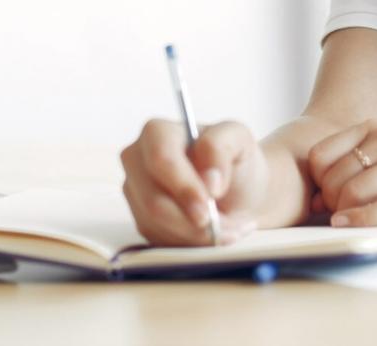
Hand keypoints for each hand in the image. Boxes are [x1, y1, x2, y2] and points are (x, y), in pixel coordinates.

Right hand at [119, 119, 266, 245]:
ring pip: (157, 225)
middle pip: (154, 201)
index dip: (183, 187)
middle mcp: (137, 160)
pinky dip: (191, 243)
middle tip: (224, 227)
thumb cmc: (236, 161)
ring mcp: (136, 192)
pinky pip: (160, 240)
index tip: (208, 209)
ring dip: (196, 234)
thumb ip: (221, 148)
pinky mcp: (142, 220)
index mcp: (157, 132)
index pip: (161, 160)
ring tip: (227, 228)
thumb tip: (209, 180)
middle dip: (191, 221)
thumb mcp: (239, 139)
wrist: (240, 192)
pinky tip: (212, 233)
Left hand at [308, 120, 376, 232]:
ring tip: (350, 222)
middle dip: (330, 203)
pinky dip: (362, 221)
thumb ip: (353, 174)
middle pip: (335, 177)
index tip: (326, 199)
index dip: (318, 182)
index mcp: (376, 129)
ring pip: (353, 192)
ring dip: (345, 214)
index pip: (321, 154)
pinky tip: (352, 227)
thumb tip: (314, 200)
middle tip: (338, 216)